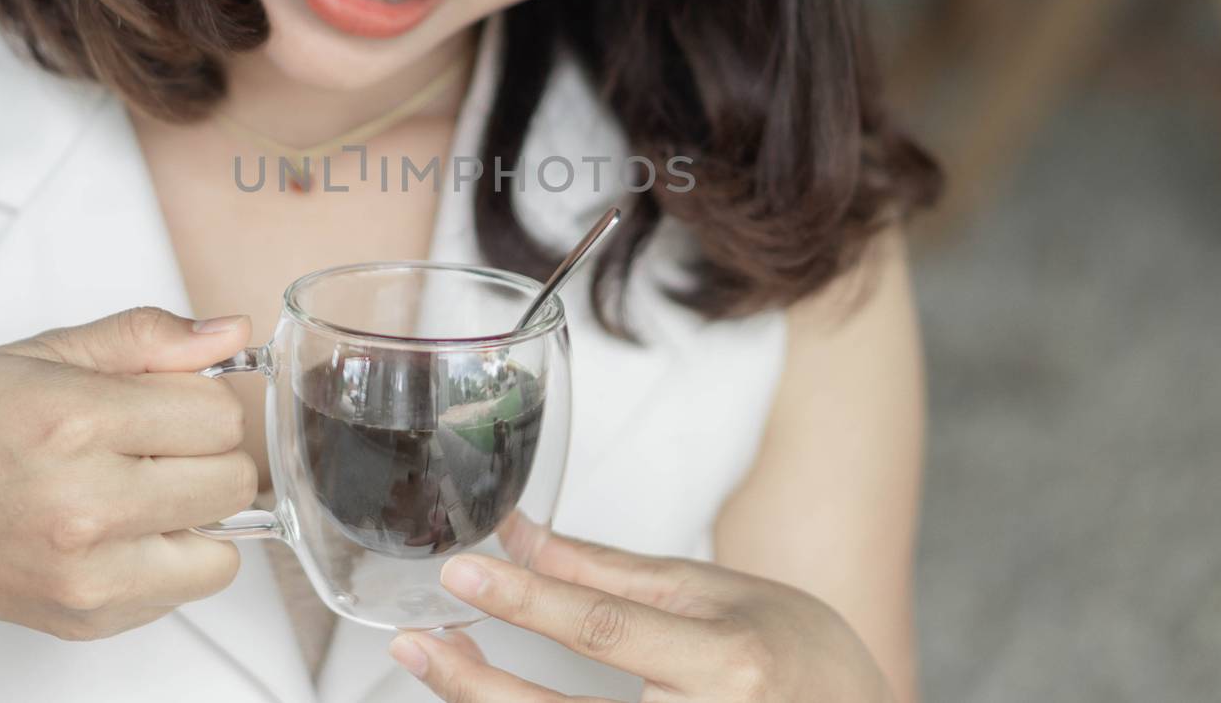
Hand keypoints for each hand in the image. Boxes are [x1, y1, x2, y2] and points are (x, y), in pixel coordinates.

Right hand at [0, 307, 258, 641]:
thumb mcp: (41, 354)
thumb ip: (145, 338)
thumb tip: (232, 331)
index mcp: (71, 421)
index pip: (218, 414)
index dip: (198, 399)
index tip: (160, 400)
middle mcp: (82, 504)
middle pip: (233, 478)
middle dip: (205, 453)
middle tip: (149, 445)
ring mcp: (87, 573)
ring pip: (226, 542)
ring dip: (198, 510)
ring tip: (138, 488)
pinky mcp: (91, 617)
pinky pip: (192, 584)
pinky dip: (174, 555)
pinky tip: (120, 529)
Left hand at [388, 525, 895, 702]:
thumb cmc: (805, 660)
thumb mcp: (718, 595)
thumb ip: (614, 574)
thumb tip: (525, 535)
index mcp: (729, 665)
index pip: (602, 628)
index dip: (523, 599)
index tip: (461, 571)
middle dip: (475, 682)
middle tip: (415, 643)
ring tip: (441, 669)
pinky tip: (493, 702)